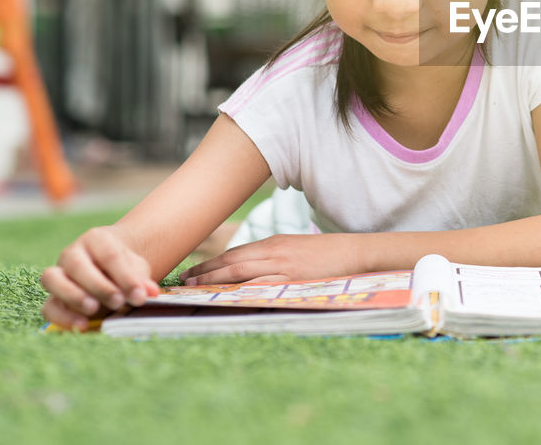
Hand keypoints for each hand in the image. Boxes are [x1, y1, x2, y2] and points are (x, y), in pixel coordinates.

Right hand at [40, 226, 159, 330]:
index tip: (140, 296)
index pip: (110, 255)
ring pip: (52, 279)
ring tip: (93, 310)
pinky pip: (48, 306)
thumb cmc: (123, 268)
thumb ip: (142, 280)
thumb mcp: (136, 269)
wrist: (109, 269)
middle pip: (77, 265)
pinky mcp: (52, 297)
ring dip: (73, 296)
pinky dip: (63, 317)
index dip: (125, 277)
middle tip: (118, 302)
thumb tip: (151, 293)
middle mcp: (72, 254)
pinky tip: (82, 325)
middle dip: (99, 286)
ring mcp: (59, 274)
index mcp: (96, 239)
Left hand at [179, 234, 362, 285]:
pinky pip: (262, 284)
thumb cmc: (329, 253)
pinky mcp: (294, 279)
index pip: (236, 252)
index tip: (193, 271)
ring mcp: (283, 266)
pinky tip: (228, 296)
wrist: (356, 251)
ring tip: (196, 288)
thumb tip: (254, 272)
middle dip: (206, 270)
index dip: (212, 262)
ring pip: (241, 271)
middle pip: (232, 260)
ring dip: (216, 279)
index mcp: (275, 243)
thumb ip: (275, 258)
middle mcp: (274, 252)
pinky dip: (242, 289)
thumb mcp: (297, 250)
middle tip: (184, 280)